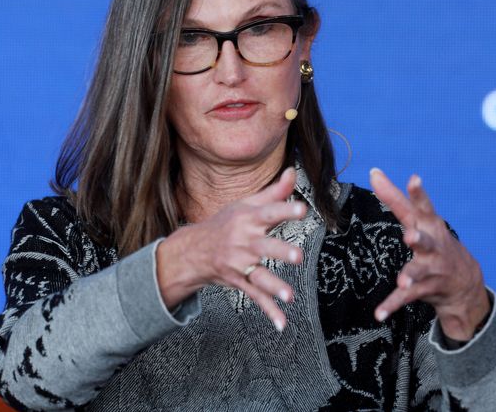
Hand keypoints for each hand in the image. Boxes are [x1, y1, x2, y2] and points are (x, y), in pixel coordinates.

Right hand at [157, 167, 304, 331]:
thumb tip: (293, 171)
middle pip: (264, 247)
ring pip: (259, 276)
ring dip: (274, 287)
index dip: (285, 210)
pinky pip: (255, 297)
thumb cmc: (226, 223)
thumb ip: (274, 192)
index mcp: (248, 219)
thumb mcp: (246, 204)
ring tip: (289, 296)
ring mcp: (240, 264)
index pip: (269, 213)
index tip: (302, 209)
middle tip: (297, 256)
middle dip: (280, 251)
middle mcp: (243, 241)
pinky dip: (269, 311)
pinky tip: (282, 323)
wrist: (192, 250)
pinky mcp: (239, 281)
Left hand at [369, 168, 490, 340]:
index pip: (423, 207)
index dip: (418, 194)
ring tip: (403, 281)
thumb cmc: (434, 241)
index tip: (415, 179)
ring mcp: (431, 269)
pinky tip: (378, 314)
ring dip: (410, 275)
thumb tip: (373, 171)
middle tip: (410, 236)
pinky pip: (405, 298)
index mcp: (429, 226)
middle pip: (425, 240)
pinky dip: (391, 306)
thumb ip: (394, 197)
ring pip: (418, 272)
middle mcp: (432, 246)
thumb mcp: (418, 219)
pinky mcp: (425, 289)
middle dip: (419, 238)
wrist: (465, 283)